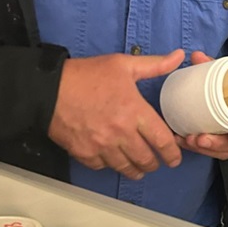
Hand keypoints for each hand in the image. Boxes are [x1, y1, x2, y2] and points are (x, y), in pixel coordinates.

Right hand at [48, 49, 185, 178]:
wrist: (48, 89)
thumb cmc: (86, 75)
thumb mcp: (123, 65)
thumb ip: (155, 65)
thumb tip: (179, 56)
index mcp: (134, 111)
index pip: (162, 140)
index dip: (172, 153)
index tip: (174, 158)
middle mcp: (121, 133)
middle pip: (146, 159)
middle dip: (155, 164)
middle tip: (157, 162)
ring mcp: (102, 146)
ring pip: (126, 168)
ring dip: (136, 170)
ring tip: (139, 168)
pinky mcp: (85, 154)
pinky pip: (104, 167)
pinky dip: (111, 165)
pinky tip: (114, 160)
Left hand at [175, 50, 227, 159]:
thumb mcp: (226, 74)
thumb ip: (213, 65)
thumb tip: (198, 56)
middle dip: (215, 145)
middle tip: (201, 138)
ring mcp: (226, 138)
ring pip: (218, 151)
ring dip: (202, 149)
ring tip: (188, 140)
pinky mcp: (214, 141)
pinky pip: (207, 150)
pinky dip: (194, 147)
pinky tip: (182, 141)